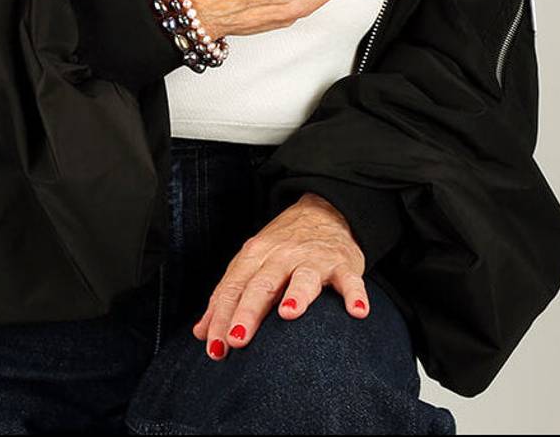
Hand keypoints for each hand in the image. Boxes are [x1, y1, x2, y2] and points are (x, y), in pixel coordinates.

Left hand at [191, 192, 370, 359]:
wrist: (324, 211)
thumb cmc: (281, 248)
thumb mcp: (250, 264)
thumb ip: (227, 297)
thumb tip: (201, 333)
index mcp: (255, 255)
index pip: (234, 287)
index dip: (222, 316)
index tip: (214, 348)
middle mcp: (281, 255)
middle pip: (262, 284)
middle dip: (247, 311)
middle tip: (237, 339)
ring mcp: (313, 259)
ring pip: (303, 277)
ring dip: (296, 295)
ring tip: (289, 314)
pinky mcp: (343, 264)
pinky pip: (350, 280)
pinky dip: (354, 294)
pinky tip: (357, 313)